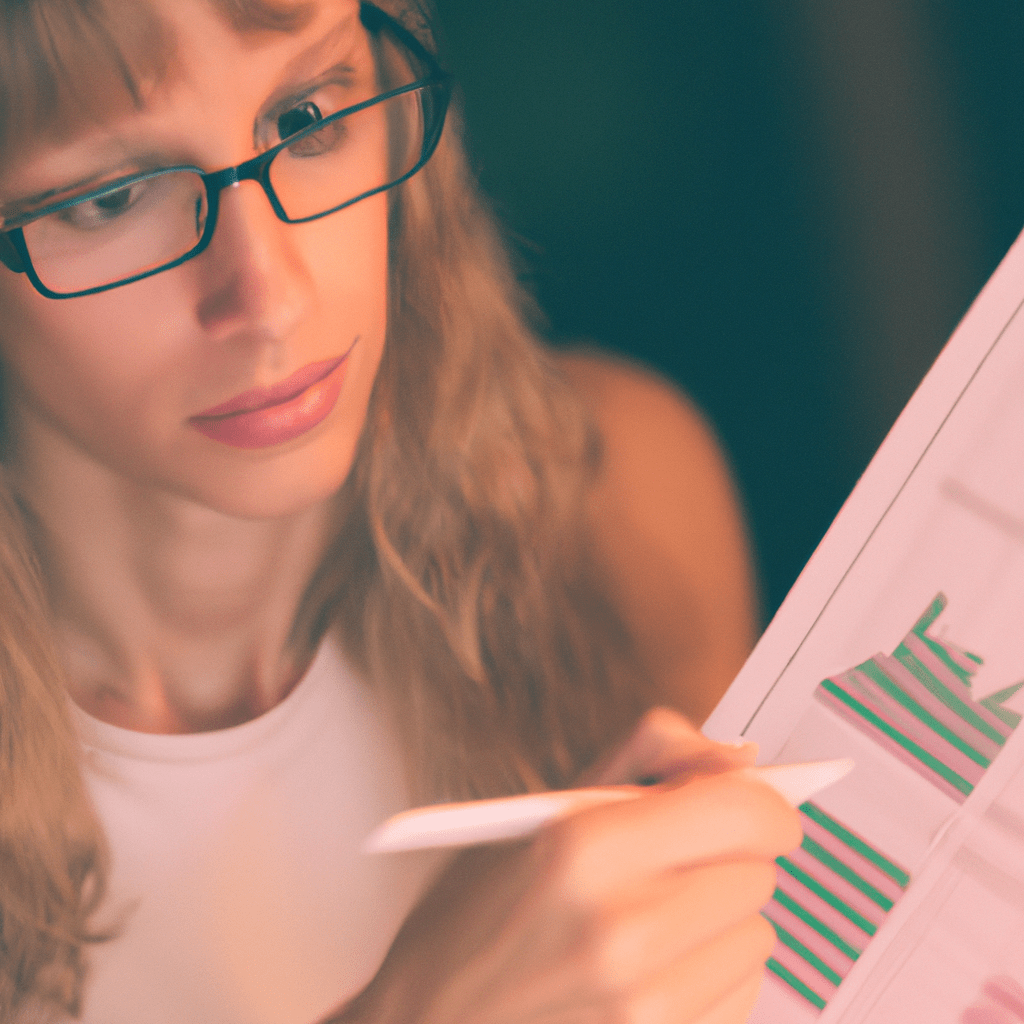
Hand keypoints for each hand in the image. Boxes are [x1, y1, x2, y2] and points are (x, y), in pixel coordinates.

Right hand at [332, 708, 800, 1023]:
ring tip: (648, 920)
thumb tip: (737, 757)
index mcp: (587, 847)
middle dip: (723, 856)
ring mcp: (646, 1005)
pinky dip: (710, 974)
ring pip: (759, 935)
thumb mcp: (540, 812)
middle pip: (759, 871)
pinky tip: (652, 969)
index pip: (745, 812)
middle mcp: (623, 929)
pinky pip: (742, 995)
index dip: (762, 800)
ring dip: (719, 921)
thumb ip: (645, 758)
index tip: (751, 803)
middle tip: (667, 863)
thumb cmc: (473, 917)